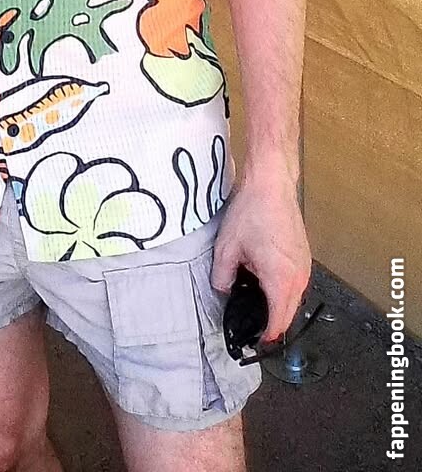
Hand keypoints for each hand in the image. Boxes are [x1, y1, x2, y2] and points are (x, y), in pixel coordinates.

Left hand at [211, 163, 310, 341]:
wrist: (272, 185)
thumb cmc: (252, 212)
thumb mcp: (227, 247)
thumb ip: (222, 276)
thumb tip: (222, 291)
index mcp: (280, 280)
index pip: (277, 322)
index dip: (265, 336)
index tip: (253, 342)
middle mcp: (298, 278)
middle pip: (287, 314)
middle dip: (270, 323)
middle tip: (250, 326)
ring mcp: (304, 267)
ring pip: (293, 299)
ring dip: (277, 305)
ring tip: (254, 302)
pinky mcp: (304, 257)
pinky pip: (295, 284)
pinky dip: (282, 289)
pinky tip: (264, 280)